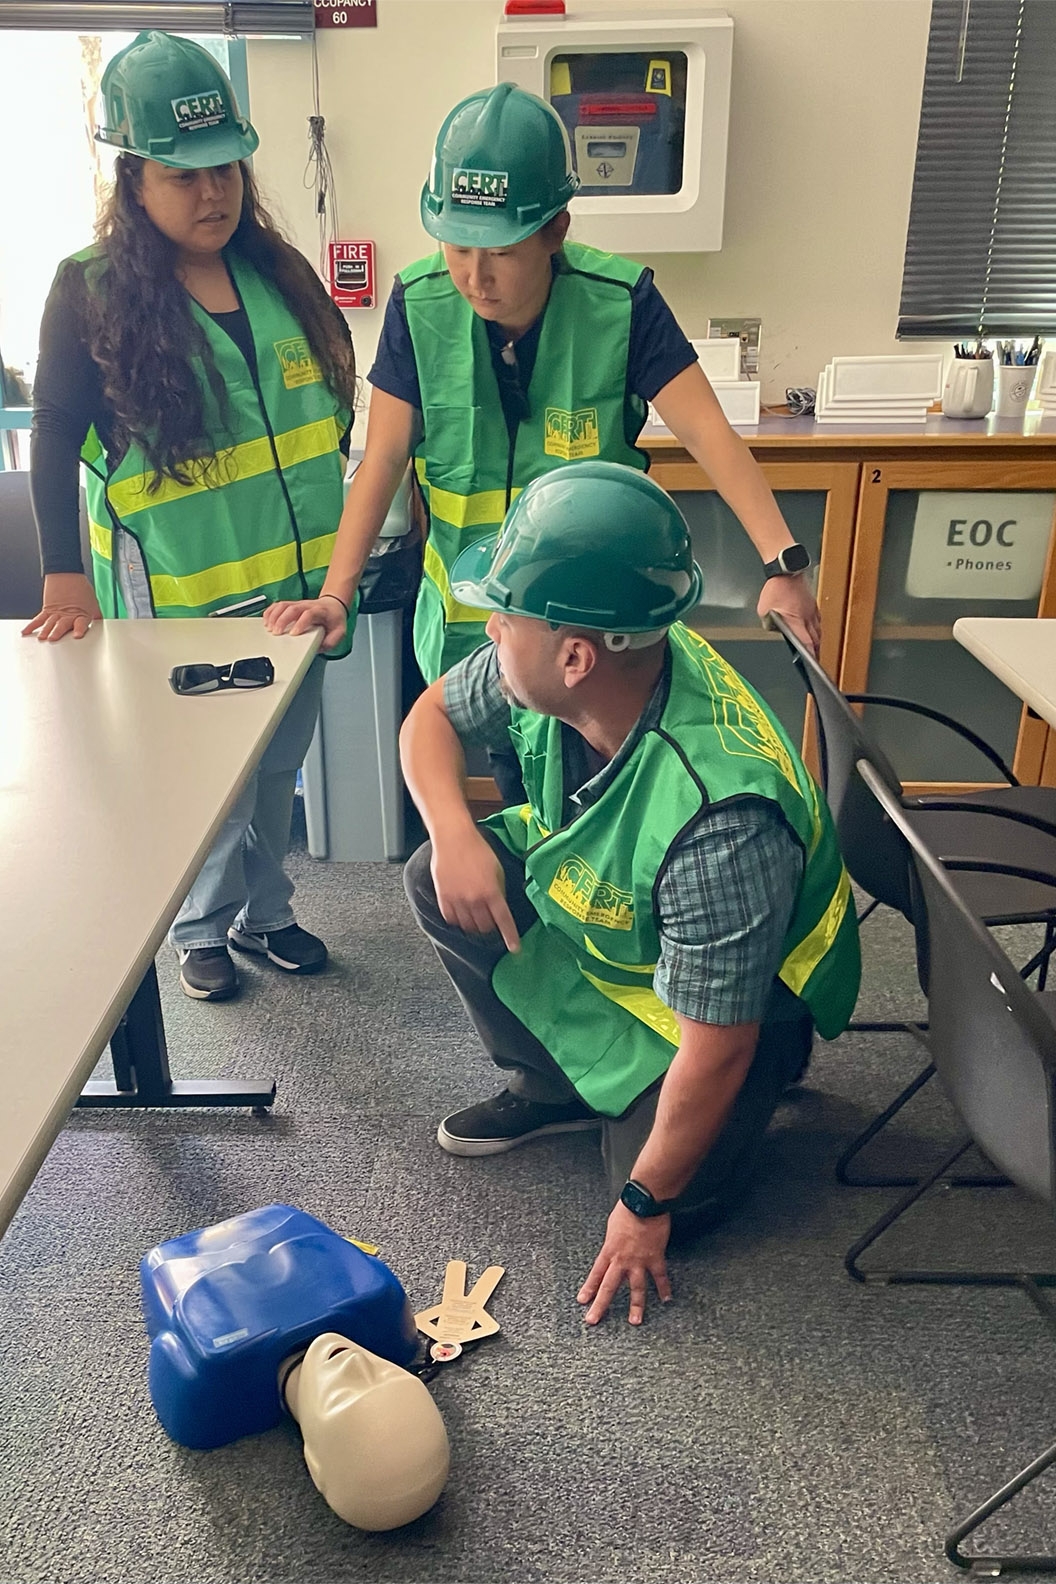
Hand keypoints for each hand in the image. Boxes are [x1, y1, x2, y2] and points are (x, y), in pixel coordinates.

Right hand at [22, 573, 102, 641]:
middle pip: (62, 625)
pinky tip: (27, 632)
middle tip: (53, 638)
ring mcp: (56, 613)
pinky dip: (32, 626)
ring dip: (45, 631)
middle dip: (57, 632)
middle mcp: (67, 615)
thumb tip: (100, 621)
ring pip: (49, 623)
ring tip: (42, 637)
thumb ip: (95, 614)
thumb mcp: (93, 602)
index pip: (80, 624)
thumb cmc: (80, 586)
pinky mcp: (46, 610)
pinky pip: (38, 619)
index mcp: (81, 614)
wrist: (66, 572)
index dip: (79, 629)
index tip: (77, 635)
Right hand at [263, 595, 346, 651]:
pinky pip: (278, 605)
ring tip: (269, 628)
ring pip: (283, 605)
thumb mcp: (340, 632)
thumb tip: (318, 648)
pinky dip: (270, 612)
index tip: (293, 633)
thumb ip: (331, 641)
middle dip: (282, 620)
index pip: (309, 614)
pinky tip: (266, 620)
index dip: (300, 623)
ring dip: (274, 616)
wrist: (333, 605)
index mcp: (320, 612)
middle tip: (276, 633)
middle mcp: (307, 606)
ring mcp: (298, 604)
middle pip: (292, 609)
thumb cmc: (334, 619)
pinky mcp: (292, 605)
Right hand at [431, 830, 519, 951]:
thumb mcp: (497, 869)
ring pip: (468, 926)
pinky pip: (451, 919)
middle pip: (485, 927)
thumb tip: (499, 905)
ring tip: (475, 916)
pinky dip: (457, 920)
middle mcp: (475, 899)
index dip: (510, 936)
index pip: (504, 920)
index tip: (514, 948)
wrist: (454, 838)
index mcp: (492, 892)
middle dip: (490, 927)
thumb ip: (498, 890)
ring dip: (474, 925)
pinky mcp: (443, 897)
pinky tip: (461, 913)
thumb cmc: (477, 849)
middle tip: (489, 921)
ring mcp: (458, 900)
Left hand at [577, 1202, 672, 1325]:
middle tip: (593, 1320)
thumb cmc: (627, 1209)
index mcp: (609, 1251)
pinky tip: (666, 1299)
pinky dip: (664, 1288)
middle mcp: (622, 1260)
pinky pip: (660, 1277)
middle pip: (609, 1287)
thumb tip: (613, 1251)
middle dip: (600, 1305)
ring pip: (636, 1288)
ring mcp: (639, 1261)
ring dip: (636, 1306)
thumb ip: (612, 1243)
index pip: (596, 1274)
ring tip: (635, 1321)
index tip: (583, 1301)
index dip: (589, 1288)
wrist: (645, 1202)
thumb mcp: (611, 1227)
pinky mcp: (655, 1258)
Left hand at [757, 574, 820, 656]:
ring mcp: (811, 610)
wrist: (787, 570)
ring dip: (816, 640)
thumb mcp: (765, 609)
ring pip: (818, 630)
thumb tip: (772, 627)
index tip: (813, 663)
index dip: (810, 654)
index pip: (807, 643)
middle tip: (815, 659)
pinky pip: (817, 619)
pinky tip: (813, 628)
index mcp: (797, 621)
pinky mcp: (812, 603)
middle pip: (815, 639)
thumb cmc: (777, 587)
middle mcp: (807, 617)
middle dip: (815, 650)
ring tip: (815, 647)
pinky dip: (816, 627)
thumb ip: (769, 622)